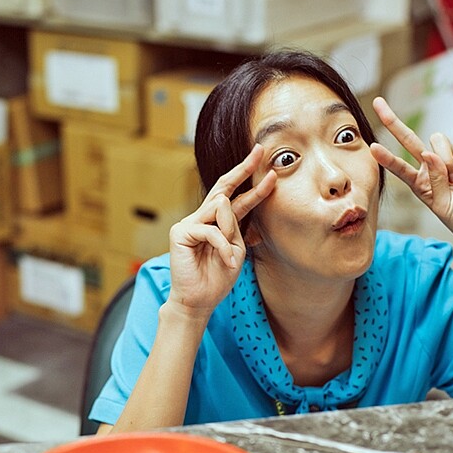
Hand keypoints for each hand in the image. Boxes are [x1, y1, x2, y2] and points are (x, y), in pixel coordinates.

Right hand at [166, 144, 275, 317]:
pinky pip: (211, 230)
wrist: (198, 301)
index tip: (271, 172)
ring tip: (230, 254)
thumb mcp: (236, 250)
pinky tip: (226, 261)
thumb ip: (235, 228)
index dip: (255, 185)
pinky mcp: (180, 232)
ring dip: (230, 232)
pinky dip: (222, 247)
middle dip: (243, 168)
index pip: (237, 198)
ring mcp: (189, 223)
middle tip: (259, 150)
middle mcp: (202, 218)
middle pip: (224, 186)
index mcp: (219, 223)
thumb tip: (230, 204)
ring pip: (220, 206)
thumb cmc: (216, 279)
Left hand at [369, 97, 452, 264]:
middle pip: (411, 140)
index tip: (371, 147)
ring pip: (439, 142)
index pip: (399, 166)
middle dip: (393, 123)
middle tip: (377, 103)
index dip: (386, 156)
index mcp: (420, 182)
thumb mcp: (441, 205)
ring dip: (445, 159)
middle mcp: (433, 169)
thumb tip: (429, 154)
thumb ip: (434, 181)